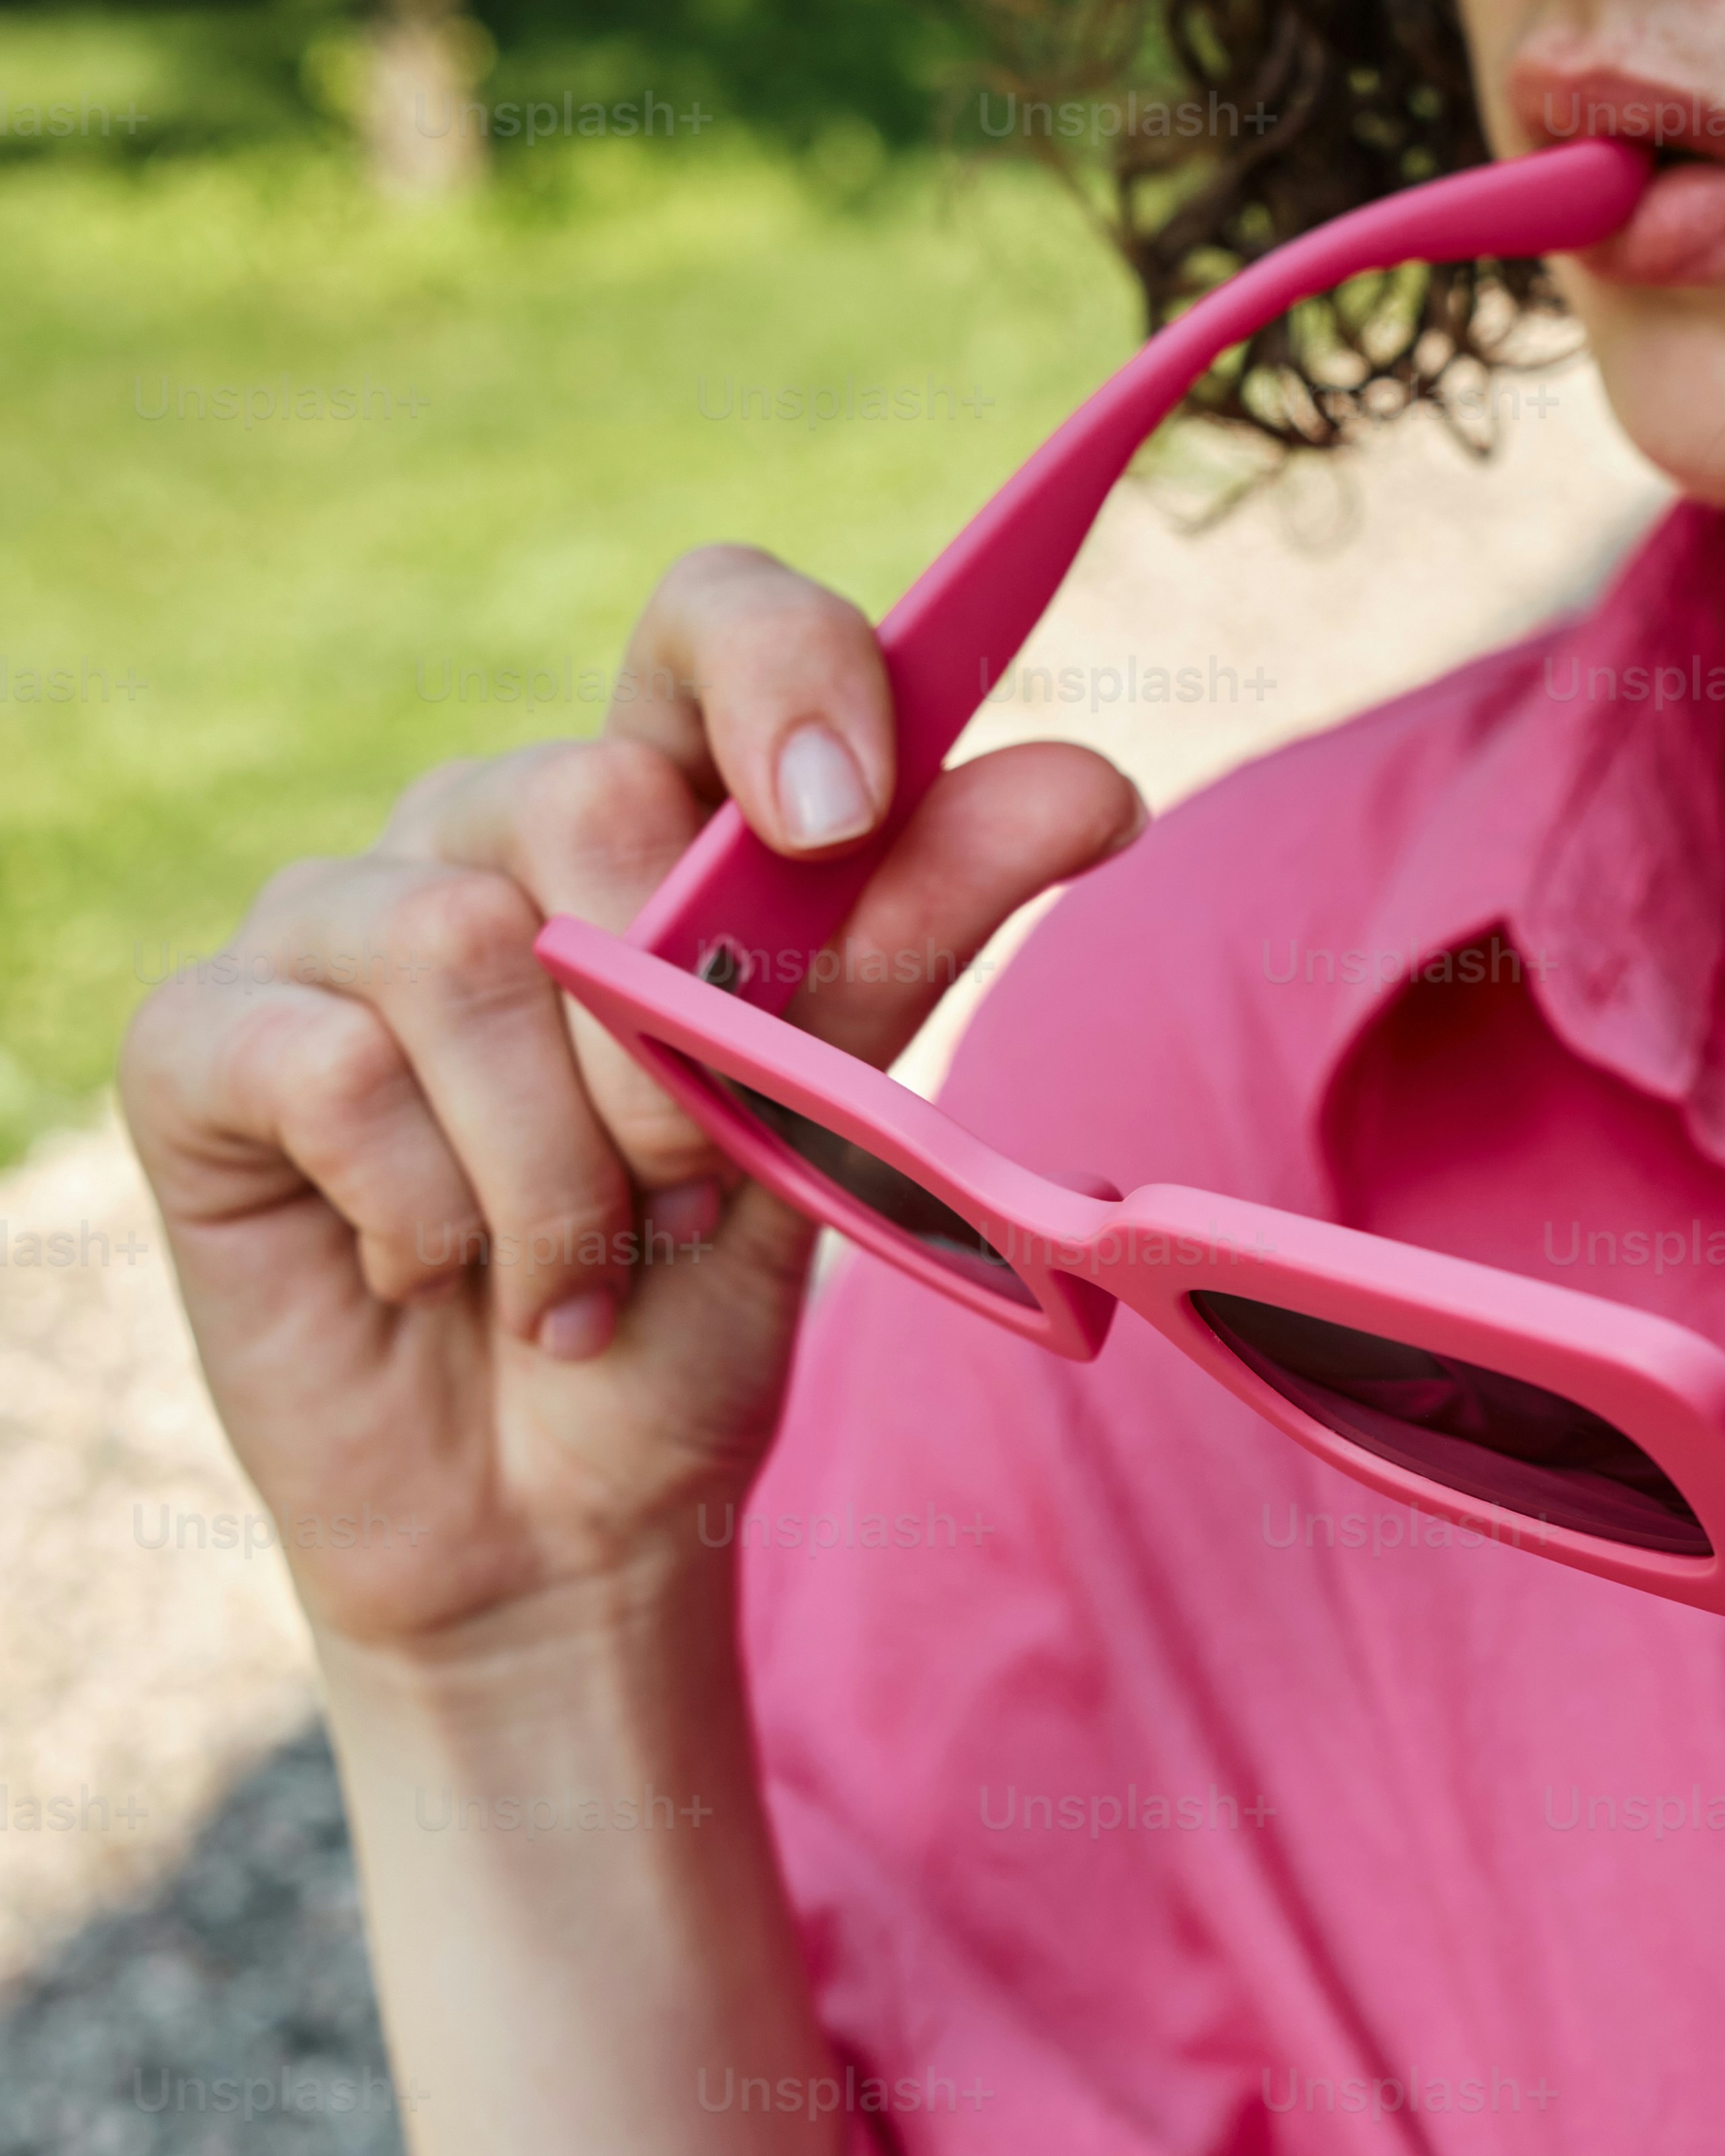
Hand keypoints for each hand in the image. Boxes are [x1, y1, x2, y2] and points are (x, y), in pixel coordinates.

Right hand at [121, 543, 1142, 1661]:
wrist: (560, 1530)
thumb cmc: (686, 1320)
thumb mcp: (826, 1135)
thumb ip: (917, 940)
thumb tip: (1090, 778)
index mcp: (647, 831)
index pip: (708, 625)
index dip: (781, 670)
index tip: (839, 817)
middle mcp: (479, 840)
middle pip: (587, 796)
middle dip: (673, 1039)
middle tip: (686, 1193)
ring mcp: (323, 929)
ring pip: (457, 948)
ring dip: (559, 1168)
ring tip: (578, 1279)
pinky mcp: (203, 1044)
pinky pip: (332, 1066)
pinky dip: (429, 1212)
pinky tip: (439, 1279)